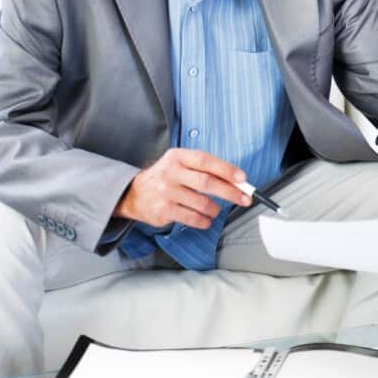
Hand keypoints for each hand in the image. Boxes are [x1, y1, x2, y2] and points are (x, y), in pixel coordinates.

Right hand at [115, 148, 250, 229]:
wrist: (133, 194)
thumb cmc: (165, 178)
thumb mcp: (180, 164)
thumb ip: (205, 170)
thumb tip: (236, 181)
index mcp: (177, 157)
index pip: (206, 161)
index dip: (226, 170)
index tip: (242, 179)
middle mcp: (170, 172)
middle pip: (207, 182)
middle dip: (231, 192)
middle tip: (244, 199)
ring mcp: (166, 192)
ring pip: (202, 202)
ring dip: (215, 209)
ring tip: (215, 210)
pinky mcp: (163, 210)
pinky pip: (192, 217)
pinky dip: (204, 221)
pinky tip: (205, 220)